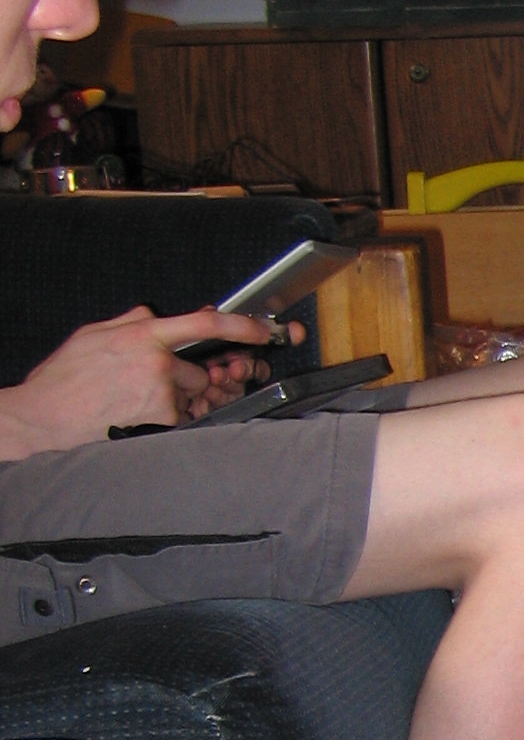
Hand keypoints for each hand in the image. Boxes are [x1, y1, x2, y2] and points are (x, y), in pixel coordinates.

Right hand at [0, 305, 294, 452]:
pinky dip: (167, 421)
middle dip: (186, 380)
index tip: (264, 329)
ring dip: (176, 402)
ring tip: (135, 404)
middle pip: (201, 371)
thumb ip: (132, 322)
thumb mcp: (94, 335)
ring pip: (192, 398)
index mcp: (143, 335)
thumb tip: (158, 317)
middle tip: (151, 388)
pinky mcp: (162, 422)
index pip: (205, 323)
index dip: (242, 325)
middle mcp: (158, 363)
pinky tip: (136, 417)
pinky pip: (181, 419)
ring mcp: (162, 395)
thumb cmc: (63, 380)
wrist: (43, 419)